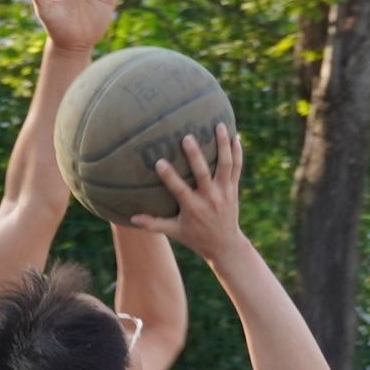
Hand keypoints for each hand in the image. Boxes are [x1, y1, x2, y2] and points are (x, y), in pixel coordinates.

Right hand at [114, 122, 245, 246]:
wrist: (225, 245)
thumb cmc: (195, 237)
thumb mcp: (174, 232)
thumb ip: (153, 224)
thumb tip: (131, 218)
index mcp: (193, 208)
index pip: (179, 189)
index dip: (169, 176)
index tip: (159, 162)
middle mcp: (209, 198)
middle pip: (203, 174)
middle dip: (195, 156)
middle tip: (187, 137)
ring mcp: (224, 192)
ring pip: (225, 165)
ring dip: (223, 145)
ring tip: (220, 125)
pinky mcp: (234, 189)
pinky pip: (237, 168)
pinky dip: (238, 152)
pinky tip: (235, 136)